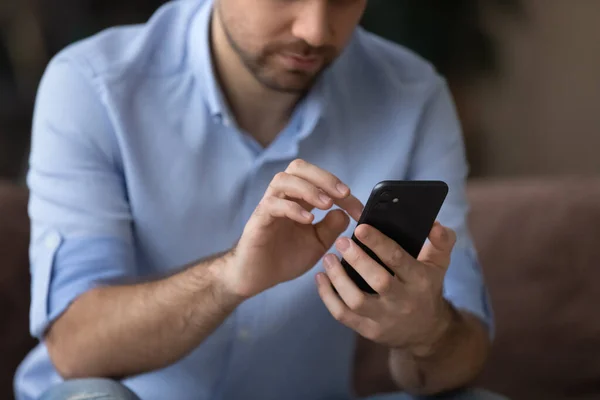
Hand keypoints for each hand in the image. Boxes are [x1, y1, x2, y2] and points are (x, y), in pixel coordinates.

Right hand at [222, 159, 363, 298]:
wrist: (258, 277)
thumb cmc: (285, 258)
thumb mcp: (317, 243)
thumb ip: (331, 227)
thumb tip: (345, 212)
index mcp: (298, 199)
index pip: (320, 181)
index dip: (341, 190)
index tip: (359, 210)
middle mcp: (283, 196)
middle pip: (299, 168)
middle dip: (324, 177)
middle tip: (343, 194)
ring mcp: (269, 205)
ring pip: (284, 179)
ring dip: (308, 188)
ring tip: (326, 204)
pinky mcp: (259, 218)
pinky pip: (273, 203)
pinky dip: (293, 208)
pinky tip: (308, 220)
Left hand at [316, 222, 456, 353]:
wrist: (426, 332)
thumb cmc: (427, 288)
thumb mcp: (439, 264)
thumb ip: (441, 241)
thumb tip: (433, 224)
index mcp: (419, 280)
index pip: (398, 259)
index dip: (379, 243)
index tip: (360, 228)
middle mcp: (402, 301)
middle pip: (378, 281)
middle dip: (357, 260)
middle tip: (340, 241)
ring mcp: (384, 318)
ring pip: (356, 301)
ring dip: (338, 279)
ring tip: (328, 258)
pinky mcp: (368, 330)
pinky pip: (343, 315)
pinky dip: (328, 297)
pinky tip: (320, 278)